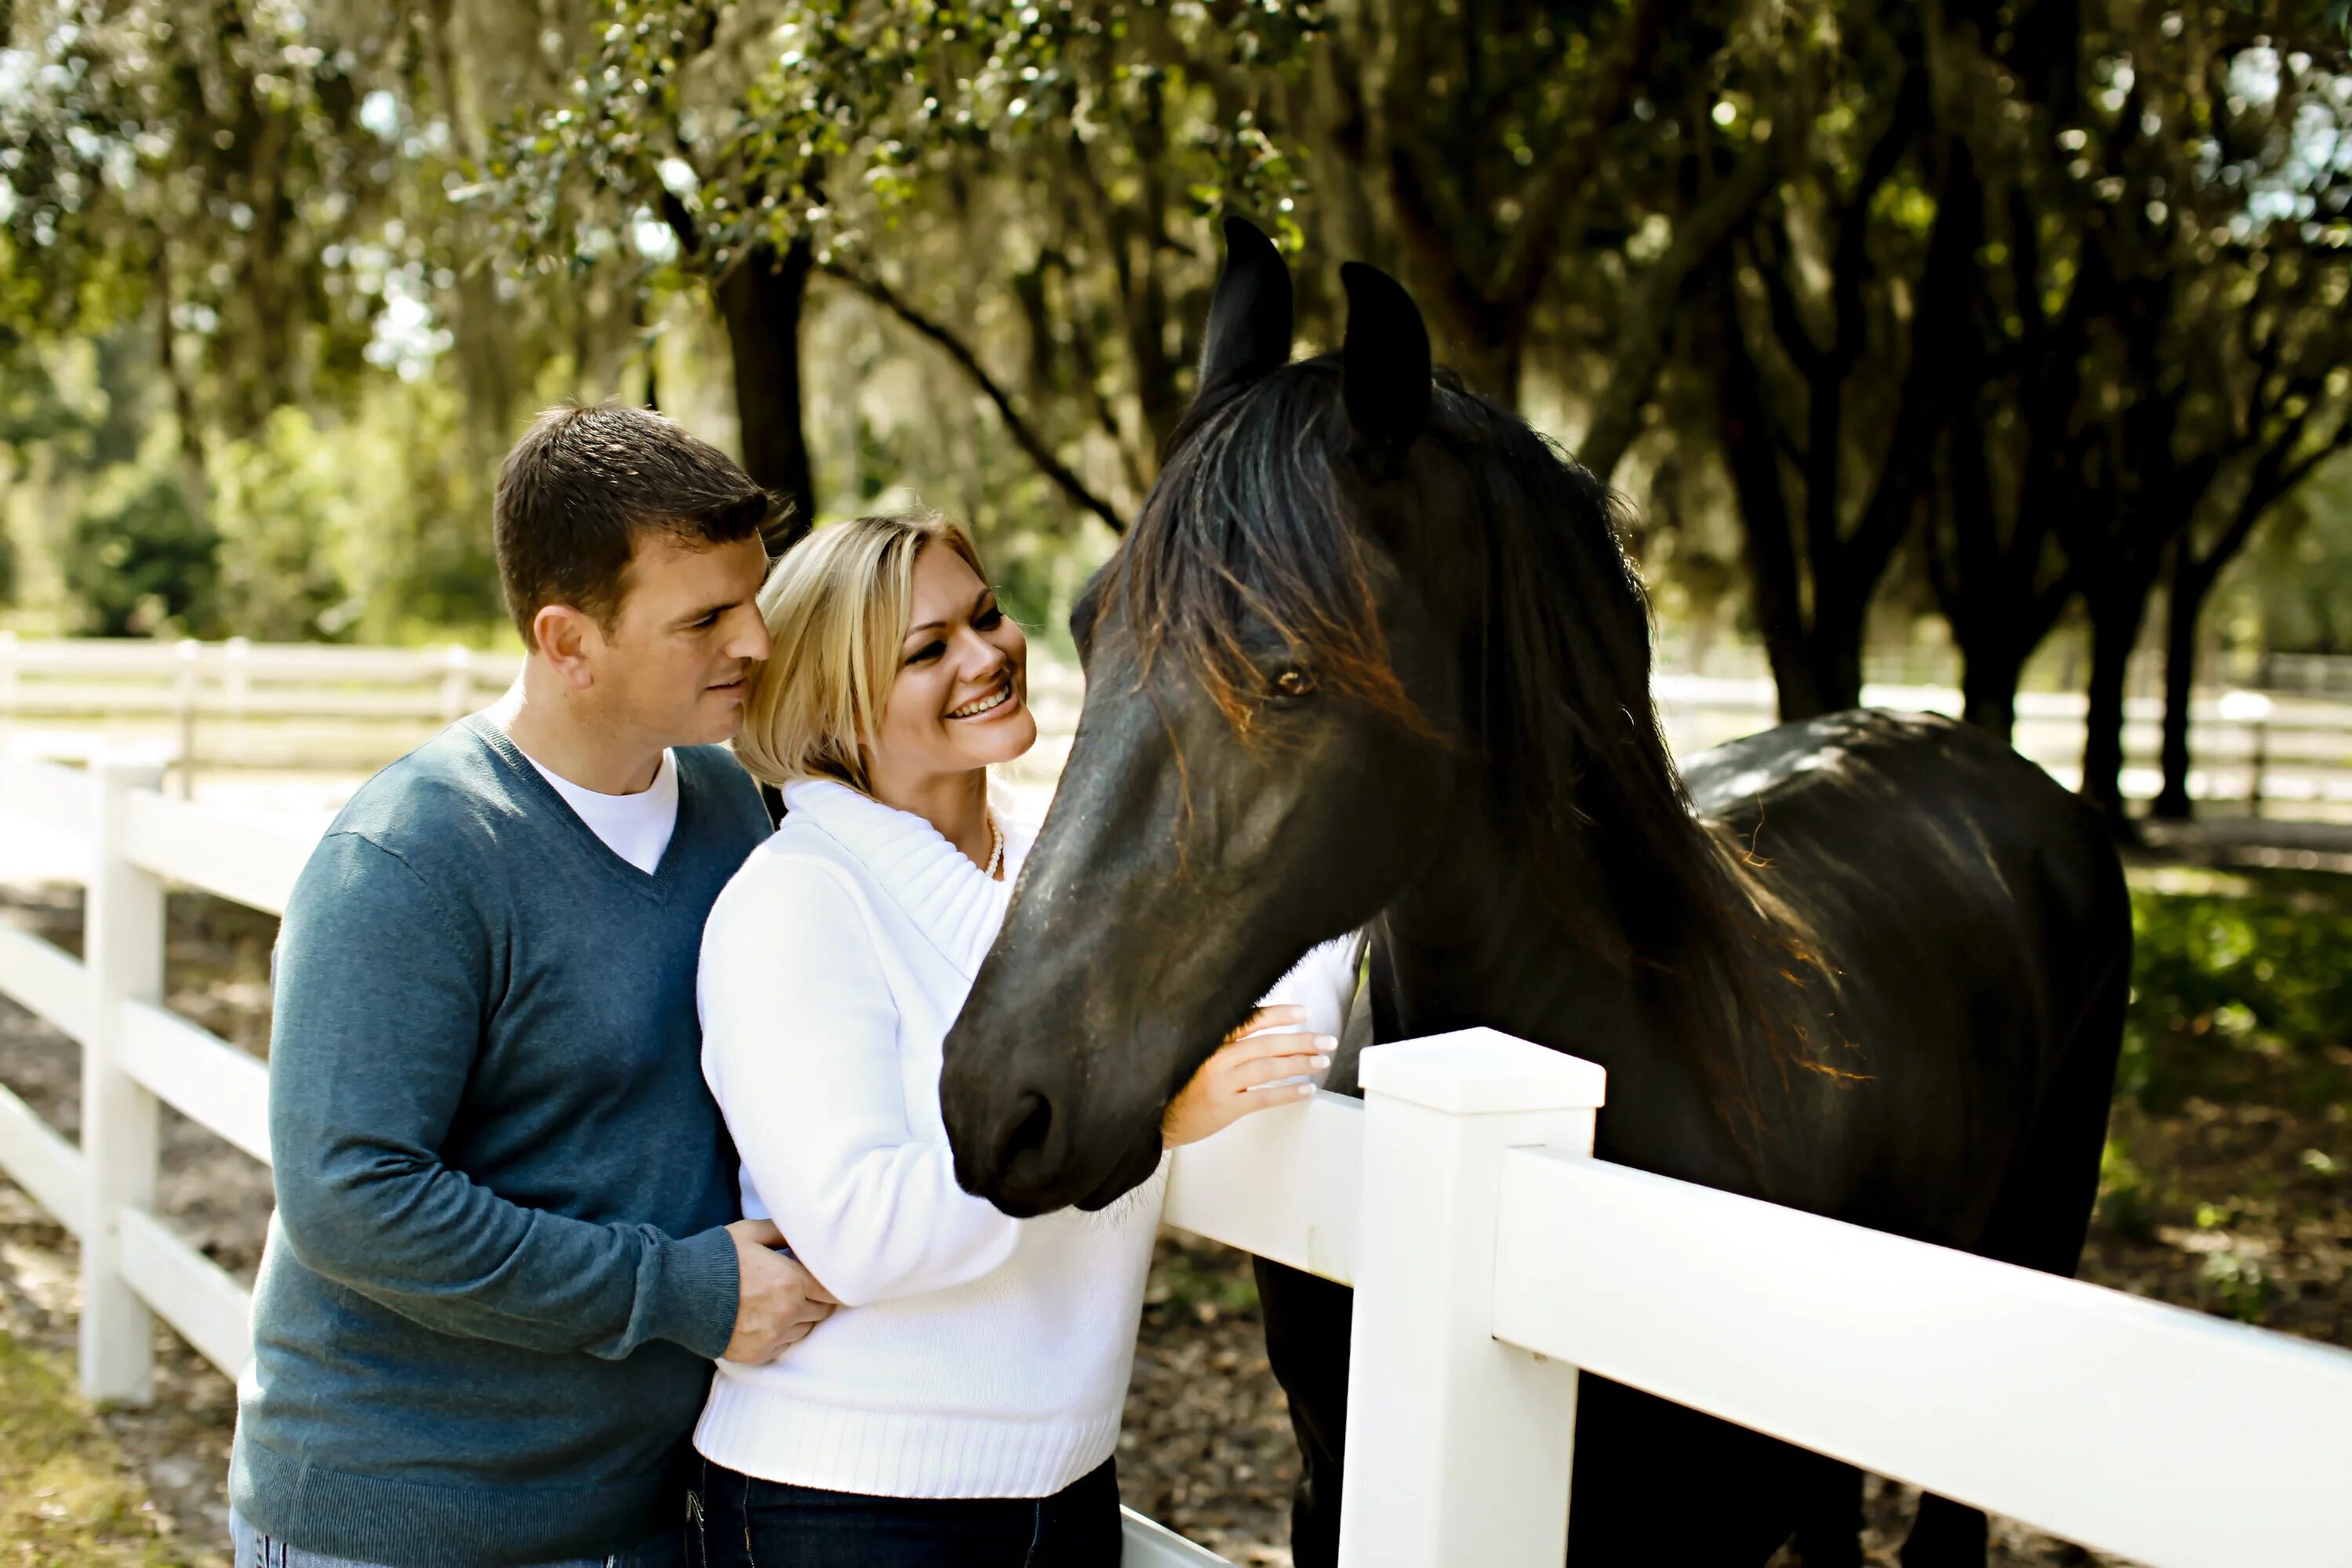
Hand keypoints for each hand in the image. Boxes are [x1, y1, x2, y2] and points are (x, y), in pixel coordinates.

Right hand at [722, 1218, 838, 1363]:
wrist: (676, 1292)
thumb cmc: (714, 1257)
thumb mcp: (750, 1233)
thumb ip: (783, 1233)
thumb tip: (806, 1234)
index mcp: (791, 1281)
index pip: (834, 1290)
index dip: (835, 1284)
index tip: (829, 1280)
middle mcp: (787, 1312)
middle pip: (822, 1311)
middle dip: (815, 1298)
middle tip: (798, 1287)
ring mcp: (772, 1337)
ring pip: (804, 1330)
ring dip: (799, 1318)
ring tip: (775, 1303)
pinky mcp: (757, 1355)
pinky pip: (783, 1346)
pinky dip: (779, 1334)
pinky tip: (761, 1319)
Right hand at [1161, 1006, 1333, 1148]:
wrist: (1157, 1118)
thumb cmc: (1181, 1085)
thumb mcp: (1197, 1054)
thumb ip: (1226, 1044)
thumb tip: (1269, 1036)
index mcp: (1210, 1040)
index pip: (1250, 1020)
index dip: (1279, 1014)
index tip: (1305, 1012)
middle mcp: (1216, 1058)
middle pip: (1266, 1044)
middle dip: (1301, 1041)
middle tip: (1327, 1041)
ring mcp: (1220, 1083)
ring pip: (1268, 1069)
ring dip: (1299, 1064)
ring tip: (1321, 1062)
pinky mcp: (1225, 1108)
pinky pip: (1263, 1098)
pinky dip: (1287, 1093)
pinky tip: (1305, 1090)